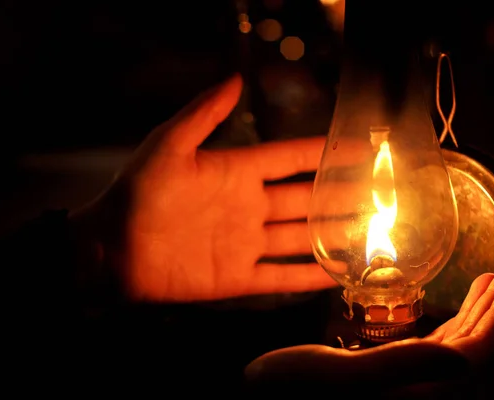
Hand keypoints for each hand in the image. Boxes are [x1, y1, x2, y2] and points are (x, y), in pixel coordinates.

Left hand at [72, 74, 368, 301]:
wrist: (113, 248)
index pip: (291, 159)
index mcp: (236, 172)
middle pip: (307, 199)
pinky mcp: (238, 277)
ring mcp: (246, 243)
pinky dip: (310, 277)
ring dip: (336, 235)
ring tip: (372, 232)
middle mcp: (249, 206)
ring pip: (302, 238)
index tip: (361, 147)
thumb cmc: (136, 193)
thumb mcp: (169, 145)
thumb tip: (234, 78)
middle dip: (343, 195)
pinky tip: (339, 274)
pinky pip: (282, 277)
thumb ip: (203, 114)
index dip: (325, 152)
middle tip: (380, 193)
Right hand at [245, 260, 493, 395]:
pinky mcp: (397, 369)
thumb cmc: (290, 390)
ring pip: (464, 343)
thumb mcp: (340, 379)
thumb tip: (462, 363)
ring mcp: (412, 380)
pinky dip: (461, 316)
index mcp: (417, 394)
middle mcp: (423, 391)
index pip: (479, 357)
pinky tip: (469, 296)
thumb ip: (399, 370)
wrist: (265, 394)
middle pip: (479, 349)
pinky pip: (444, 342)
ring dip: (485, 308)